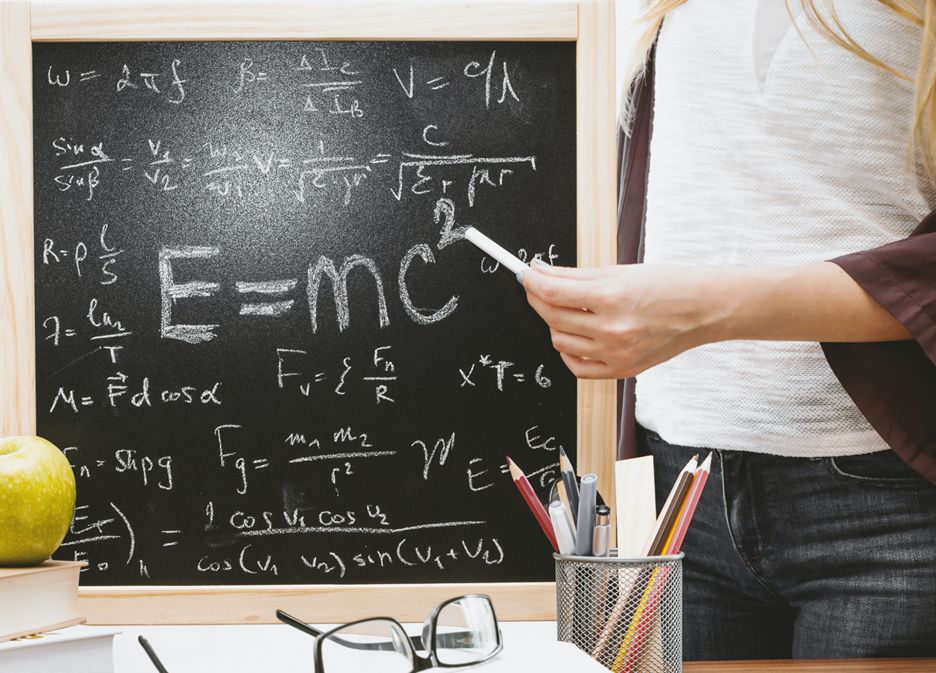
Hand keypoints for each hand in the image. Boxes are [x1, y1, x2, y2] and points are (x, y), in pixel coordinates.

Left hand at [521, 261, 722, 378]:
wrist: (703, 309)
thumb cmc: (668, 285)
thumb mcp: (620, 271)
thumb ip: (576, 276)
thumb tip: (542, 274)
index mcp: (611, 297)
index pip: (552, 292)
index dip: (531, 281)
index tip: (525, 275)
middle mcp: (612, 328)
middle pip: (552, 317)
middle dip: (537, 299)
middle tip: (537, 287)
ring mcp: (616, 353)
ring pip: (560, 342)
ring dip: (553, 324)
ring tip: (563, 309)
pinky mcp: (621, 369)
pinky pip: (577, 367)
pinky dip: (567, 352)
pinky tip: (573, 337)